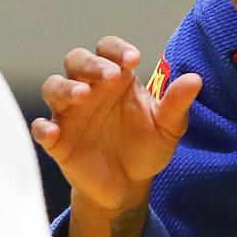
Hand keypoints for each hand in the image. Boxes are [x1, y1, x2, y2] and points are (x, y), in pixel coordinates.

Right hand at [34, 37, 202, 213]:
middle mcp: (90, 90)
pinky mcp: (57, 140)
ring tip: (83, 95)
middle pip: (77, 60)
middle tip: (110, 76)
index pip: (109, 50)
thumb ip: (177, 104)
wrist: (128, 186)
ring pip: (54, 87)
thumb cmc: (146, 148)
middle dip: (91, 64)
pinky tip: (53, 133)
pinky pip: (40, 127)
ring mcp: (70, 114)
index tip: (133, 60)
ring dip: (66, 88)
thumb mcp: (167, 129)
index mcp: (116, 80)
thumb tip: (195, 79)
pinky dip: (42, 127)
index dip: (117, 50)